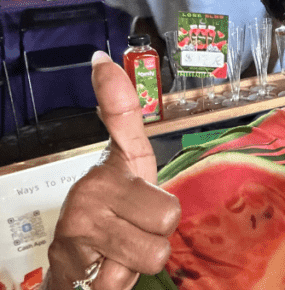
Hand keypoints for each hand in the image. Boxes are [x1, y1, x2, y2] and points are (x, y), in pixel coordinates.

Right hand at [43, 52, 179, 289]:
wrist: (72, 274)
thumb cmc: (110, 223)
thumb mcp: (133, 183)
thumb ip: (136, 144)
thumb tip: (117, 77)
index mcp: (111, 169)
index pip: (121, 122)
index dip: (113, 92)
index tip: (102, 59)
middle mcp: (92, 189)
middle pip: (168, 213)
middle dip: (159, 234)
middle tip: (136, 232)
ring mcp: (82, 222)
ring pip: (155, 248)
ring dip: (142, 258)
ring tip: (122, 250)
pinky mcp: (77, 256)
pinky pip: (129, 274)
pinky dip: (123, 279)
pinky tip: (106, 267)